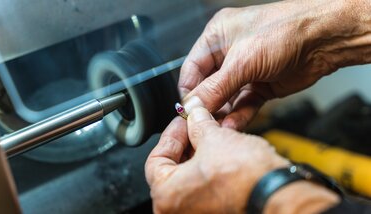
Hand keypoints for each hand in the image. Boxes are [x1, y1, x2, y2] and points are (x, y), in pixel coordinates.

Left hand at [145, 107, 288, 212]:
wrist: (280, 195)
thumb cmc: (247, 178)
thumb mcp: (215, 138)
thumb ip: (198, 123)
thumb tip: (194, 112)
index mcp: (167, 196)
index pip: (156, 158)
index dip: (172, 134)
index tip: (183, 122)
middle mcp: (176, 211)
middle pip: (173, 169)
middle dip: (187, 143)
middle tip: (196, 126)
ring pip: (190, 179)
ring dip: (200, 155)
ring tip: (212, 136)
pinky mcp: (215, 213)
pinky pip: (205, 189)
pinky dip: (210, 171)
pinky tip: (222, 154)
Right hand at [179, 0, 370, 129]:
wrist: (325, 40)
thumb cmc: (286, 30)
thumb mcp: (242, 60)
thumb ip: (215, 87)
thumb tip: (193, 105)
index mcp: (217, 37)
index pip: (192, 69)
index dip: (188, 92)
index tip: (186, 112)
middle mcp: (229, 53)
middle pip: (208, 86)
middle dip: (206, 105)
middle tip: (201, 124)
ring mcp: (245, 70)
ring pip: (226, 98)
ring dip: (222, 114)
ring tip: (216, 129)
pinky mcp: (260, 85)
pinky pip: (243, 104)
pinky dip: (238, 115)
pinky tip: (232, 125)